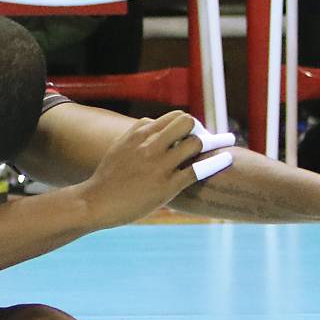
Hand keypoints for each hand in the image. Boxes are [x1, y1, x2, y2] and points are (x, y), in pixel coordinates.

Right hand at [79, 111, 202, 226]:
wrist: (96, 202)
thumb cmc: (109, 176)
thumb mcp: (119, 146)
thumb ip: (137, 132)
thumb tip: (154, 123)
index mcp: (139, 134)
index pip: (175, 116)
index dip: (186, 125)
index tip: (188, 136)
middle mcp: (150, 146)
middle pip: (187, 122)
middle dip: (197, 131)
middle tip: (197, 145)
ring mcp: (159, 166)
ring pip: (196, 143)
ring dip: (203, 149)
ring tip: (202, 158)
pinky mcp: (167, 186)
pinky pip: (197, 171)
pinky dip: (212, 165)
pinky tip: (223, 162)